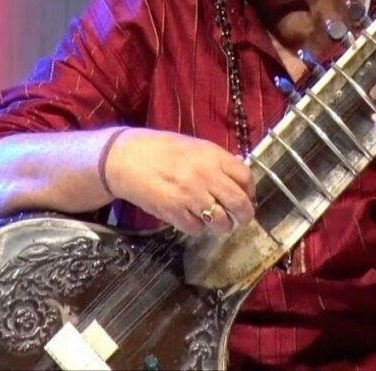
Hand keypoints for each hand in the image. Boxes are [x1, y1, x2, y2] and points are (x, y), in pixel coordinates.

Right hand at [104, 129, 255, 236]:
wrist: (125, 159)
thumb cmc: (161, 149)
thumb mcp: (194, 147)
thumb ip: (216, 161)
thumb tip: (239, 175)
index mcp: (212, 156)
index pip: (245, 177)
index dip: (250, 190)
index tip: (248, 196)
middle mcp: (205, 176)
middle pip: (239, 203)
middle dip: (244, 215)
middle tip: (241, 218)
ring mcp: (190, 196)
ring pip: (220, 221)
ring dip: (222, 225)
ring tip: (216, 221)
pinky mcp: (174, 212)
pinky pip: (197, 229)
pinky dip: (198, 227)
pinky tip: (192, 218)